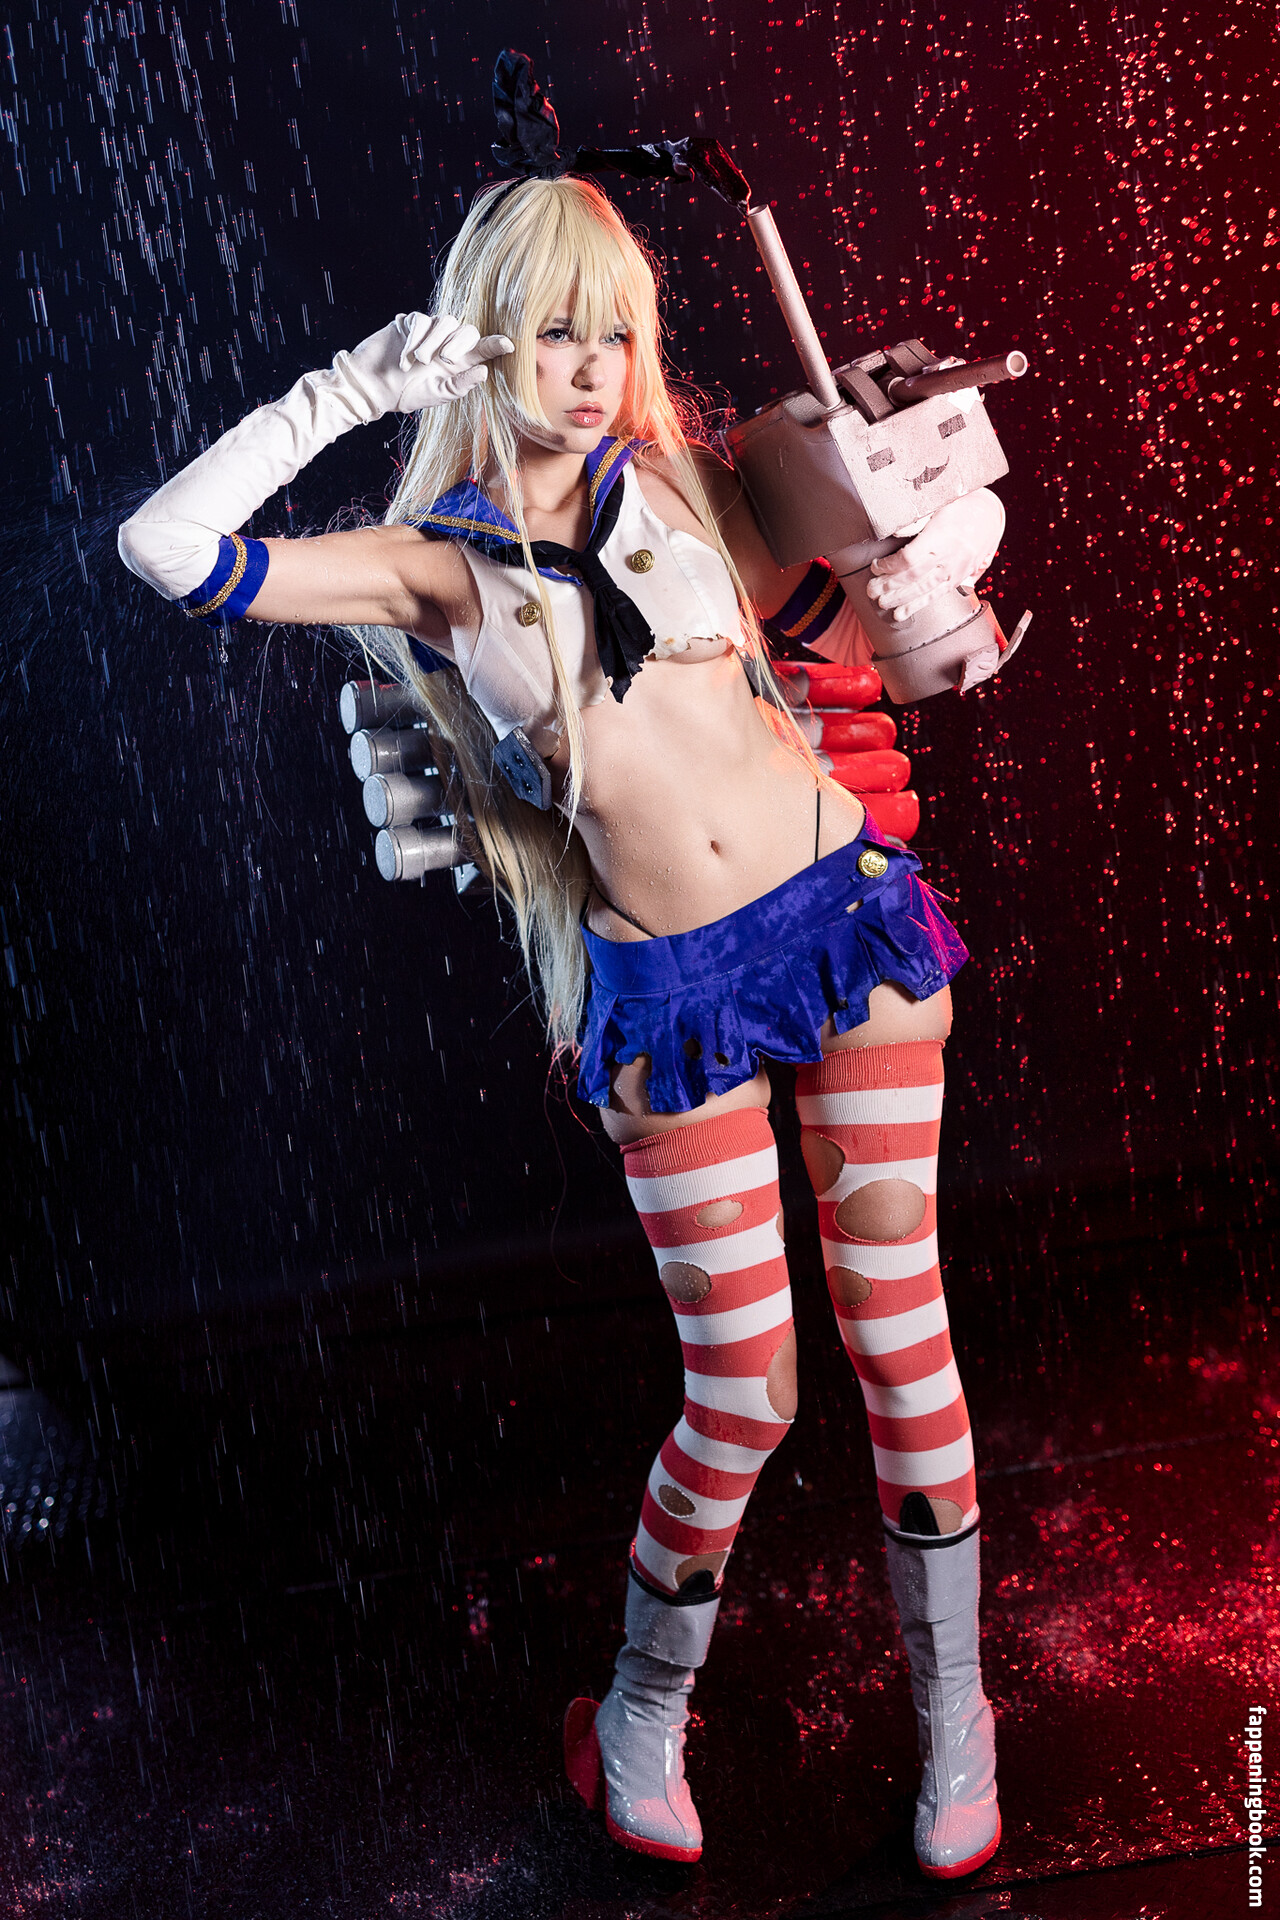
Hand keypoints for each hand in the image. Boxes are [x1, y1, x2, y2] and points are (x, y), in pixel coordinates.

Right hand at [337, 313, 513, 418]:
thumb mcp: (438, 395)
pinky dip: (415, 338)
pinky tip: (406, 357)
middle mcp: (446, 344)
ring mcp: (429, 332)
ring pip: (445, 321)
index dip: (496, 345)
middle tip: (446, 360)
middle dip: (460, 343)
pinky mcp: (410, 323)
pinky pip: (421, 320)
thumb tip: (484, 371)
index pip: (482, 349)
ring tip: (420, 362)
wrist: (374, 387)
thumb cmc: (407, 394)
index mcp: (457, 363)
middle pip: (467, 329)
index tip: (510, 344)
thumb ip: (461, 384)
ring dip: (435, 341)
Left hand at [865, 488, 1005, 622]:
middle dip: (889, 586)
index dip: (890, 565)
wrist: (988, 515)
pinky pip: (936, 595)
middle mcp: (948, 555)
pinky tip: (901, 613)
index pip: (910, 557)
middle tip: (871, 591)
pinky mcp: (958, 579)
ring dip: (900, 599)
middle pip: (914, 576)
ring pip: (924, 589)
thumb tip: (895, 530)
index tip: (876, 566)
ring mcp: (954, 569)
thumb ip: (917, 518)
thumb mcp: (938, 504)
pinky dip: (917, 606)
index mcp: (940, 535)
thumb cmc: (958, 506)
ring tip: (881, 603)